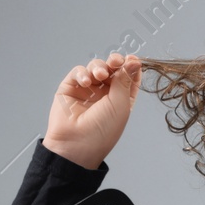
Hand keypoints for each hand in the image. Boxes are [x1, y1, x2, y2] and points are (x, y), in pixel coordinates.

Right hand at [43, 52, 141, 169]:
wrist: (76, 144)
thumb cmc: (102, 131)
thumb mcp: (121, 104)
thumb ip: (125, 80)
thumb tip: (134, 61)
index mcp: (121, 99)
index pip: (128, 77)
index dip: (131, 66)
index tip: (133, 59)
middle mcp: (104, 94)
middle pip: (112, 69)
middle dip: (115, 62)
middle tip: (115, 62)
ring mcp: (87, 90)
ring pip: (96, 67)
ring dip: (99, 67)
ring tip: (99, 76)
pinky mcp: (70, 88)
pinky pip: (78, 72)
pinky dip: (82, 73)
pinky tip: (86, 82)